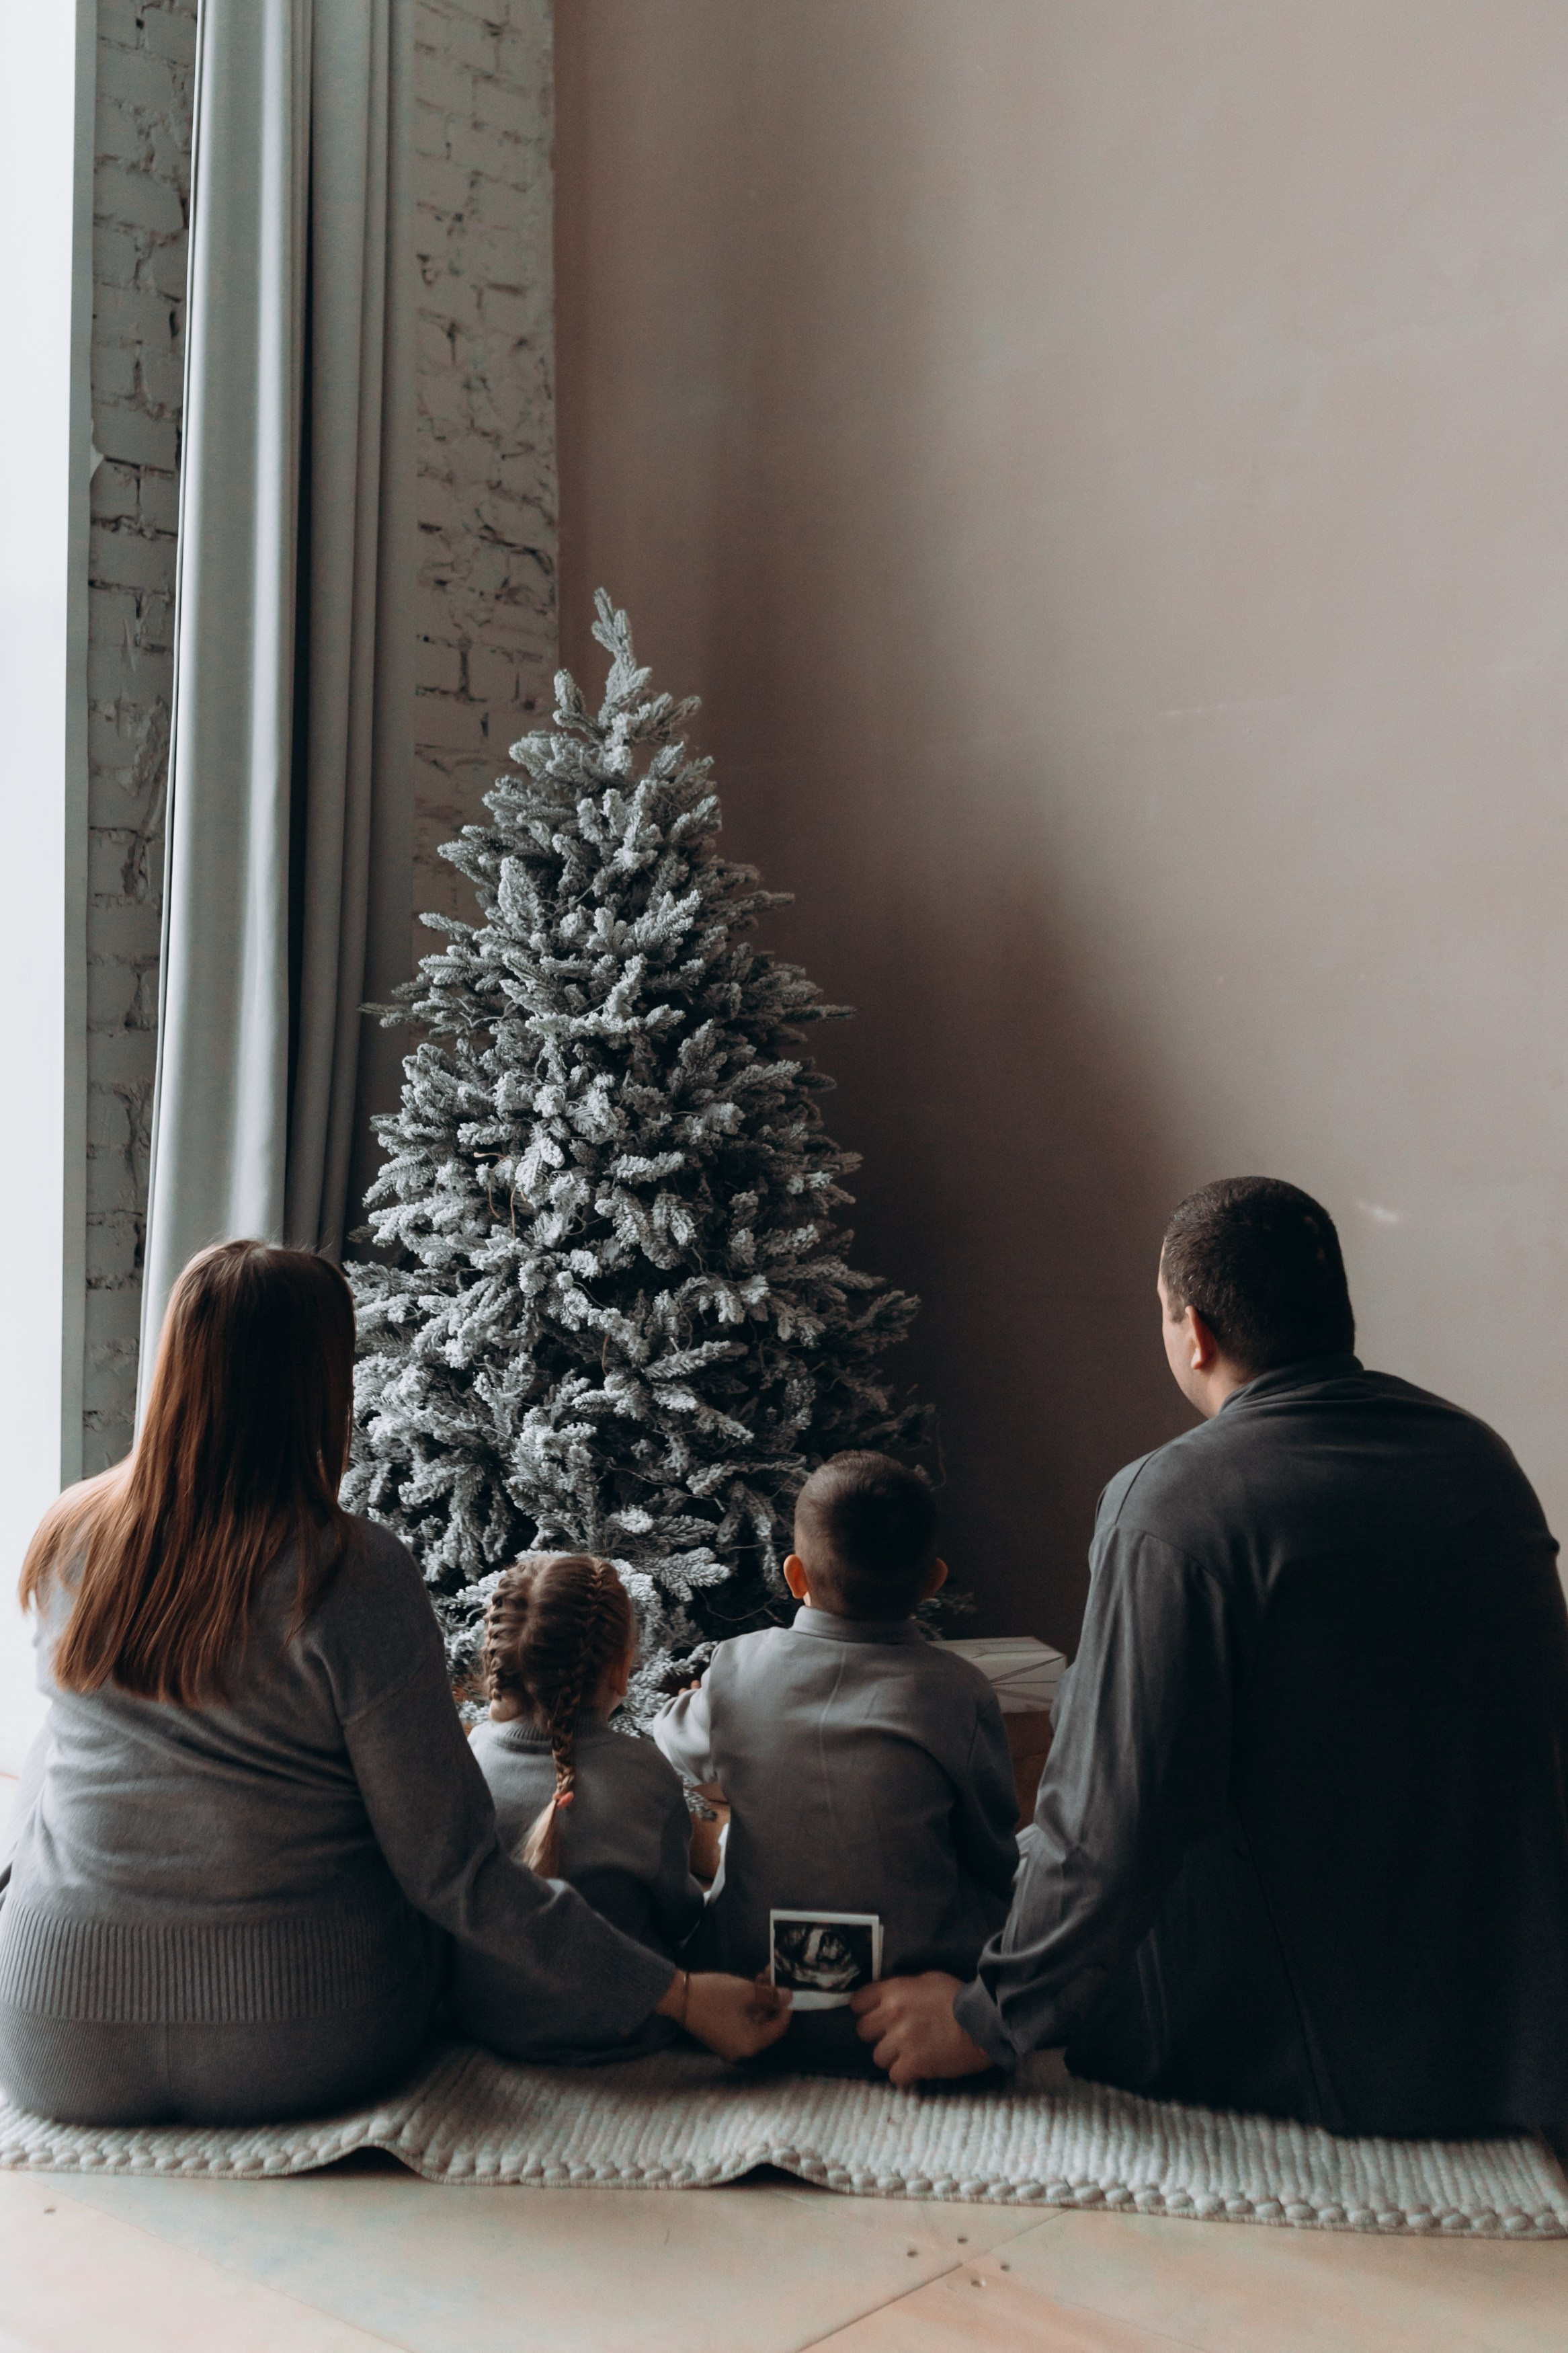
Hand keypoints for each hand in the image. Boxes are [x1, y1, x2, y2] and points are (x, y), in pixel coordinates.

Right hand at [657, 1969, 791, 2060]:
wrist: (678, 1997)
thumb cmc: (713, 1996)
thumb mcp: (747, 1992)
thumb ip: (770, 1996)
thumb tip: (788, 1997)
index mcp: (750, 2044)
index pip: (778, 2029)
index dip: (786, 2009)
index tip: (789, 1991)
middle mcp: (741, 2049)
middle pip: (766, 2025)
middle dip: (772, 2000)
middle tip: (774, 1978)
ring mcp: (729, 2044)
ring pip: (753, 2021)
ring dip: (760, 2000)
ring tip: (762, 1976)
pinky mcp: (720, 2035)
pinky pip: (741, 2022)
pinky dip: (747, 2006)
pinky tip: (750, 1986)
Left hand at [850, 1972, 992, 2086]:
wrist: (983, 2022)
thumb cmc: (958, 1998)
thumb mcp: (928, 1979)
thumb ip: (903, 1988)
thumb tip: (889, 1997)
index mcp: (894, 1991)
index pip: (858, 2002)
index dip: (866, 2010)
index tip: (875, 2016)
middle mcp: (892, 2015)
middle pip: (863, 2031)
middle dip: (877, 2035)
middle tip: (894, 2037)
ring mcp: (901, 2041)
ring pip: (877, 2057)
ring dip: (892, 2057)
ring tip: (910, 2053)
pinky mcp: (913, 2064)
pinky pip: (895, 2076)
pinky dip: (905, 2075)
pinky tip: (918, 2067)